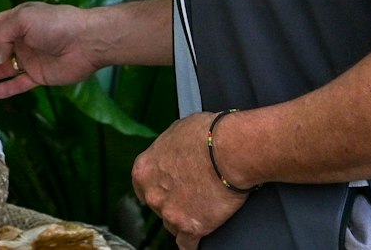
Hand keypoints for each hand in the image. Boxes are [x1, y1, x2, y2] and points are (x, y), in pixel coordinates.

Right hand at [0, 2, 106, 97]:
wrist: (86, 42)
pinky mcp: (39, 76)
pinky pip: (18, 84)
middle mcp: (22, 40)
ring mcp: (30, 59)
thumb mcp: (23, 19)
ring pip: (3, 68)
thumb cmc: (55, 24)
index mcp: (18, 21)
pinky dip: (4, 89)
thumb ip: (2, 35)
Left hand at [131, 112, 248, 249]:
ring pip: (173, 224)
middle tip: (190, 194)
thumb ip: (166, 150)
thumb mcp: (176, 132)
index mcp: (144, 169)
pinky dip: (193, 241)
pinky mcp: (191, 228)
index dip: (156, 188)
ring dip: (184, 219)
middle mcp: (153, 194)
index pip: (141, 187)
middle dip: (172, 203)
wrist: (229, 151)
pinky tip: (199, 236)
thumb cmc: (206, 136)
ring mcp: (170, 213)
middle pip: (158, 207)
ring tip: (201, 208)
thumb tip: (172, 154)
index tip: (166, 190)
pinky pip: (187, 243)